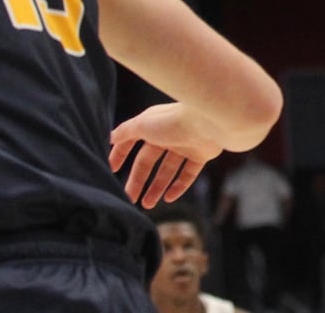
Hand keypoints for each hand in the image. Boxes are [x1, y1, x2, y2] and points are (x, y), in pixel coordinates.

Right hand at [109, 103, 223, 207]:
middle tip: (129, 199)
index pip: (132, 142)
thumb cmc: (176, 120)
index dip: (121, 155)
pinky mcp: (202, 153)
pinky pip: (188, 174)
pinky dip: (178, 186)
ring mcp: (186, 144)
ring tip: (146, 205)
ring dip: (156, 187)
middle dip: (138, 180)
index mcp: (153, 124)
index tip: (111, 171)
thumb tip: (111, 137)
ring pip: (168, 170)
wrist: (214, 120)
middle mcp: (169, 134)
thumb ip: (126, 132)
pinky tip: (168, 199)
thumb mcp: (143, 124)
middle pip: (149, 161)